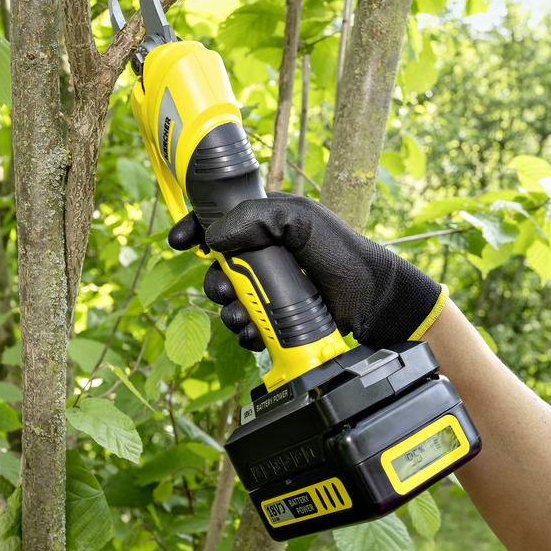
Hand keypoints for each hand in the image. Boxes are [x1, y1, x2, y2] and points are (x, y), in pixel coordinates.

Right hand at [167, 192, 446, 350]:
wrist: (370, 298)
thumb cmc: (340, 252)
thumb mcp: (300, 217)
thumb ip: (256, 216)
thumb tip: (215, 238)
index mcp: (265, 226)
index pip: (218, 223)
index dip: (194, 229)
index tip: (180, 241)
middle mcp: (264, 258)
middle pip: (217, 270)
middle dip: (212, 282)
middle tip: (223, 290)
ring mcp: (270, 290)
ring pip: (229, 302)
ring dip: (227, 312)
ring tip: (242, 317)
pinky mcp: (277, 320)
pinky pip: (247, 328)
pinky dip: (246, 334)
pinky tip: (255, 335)